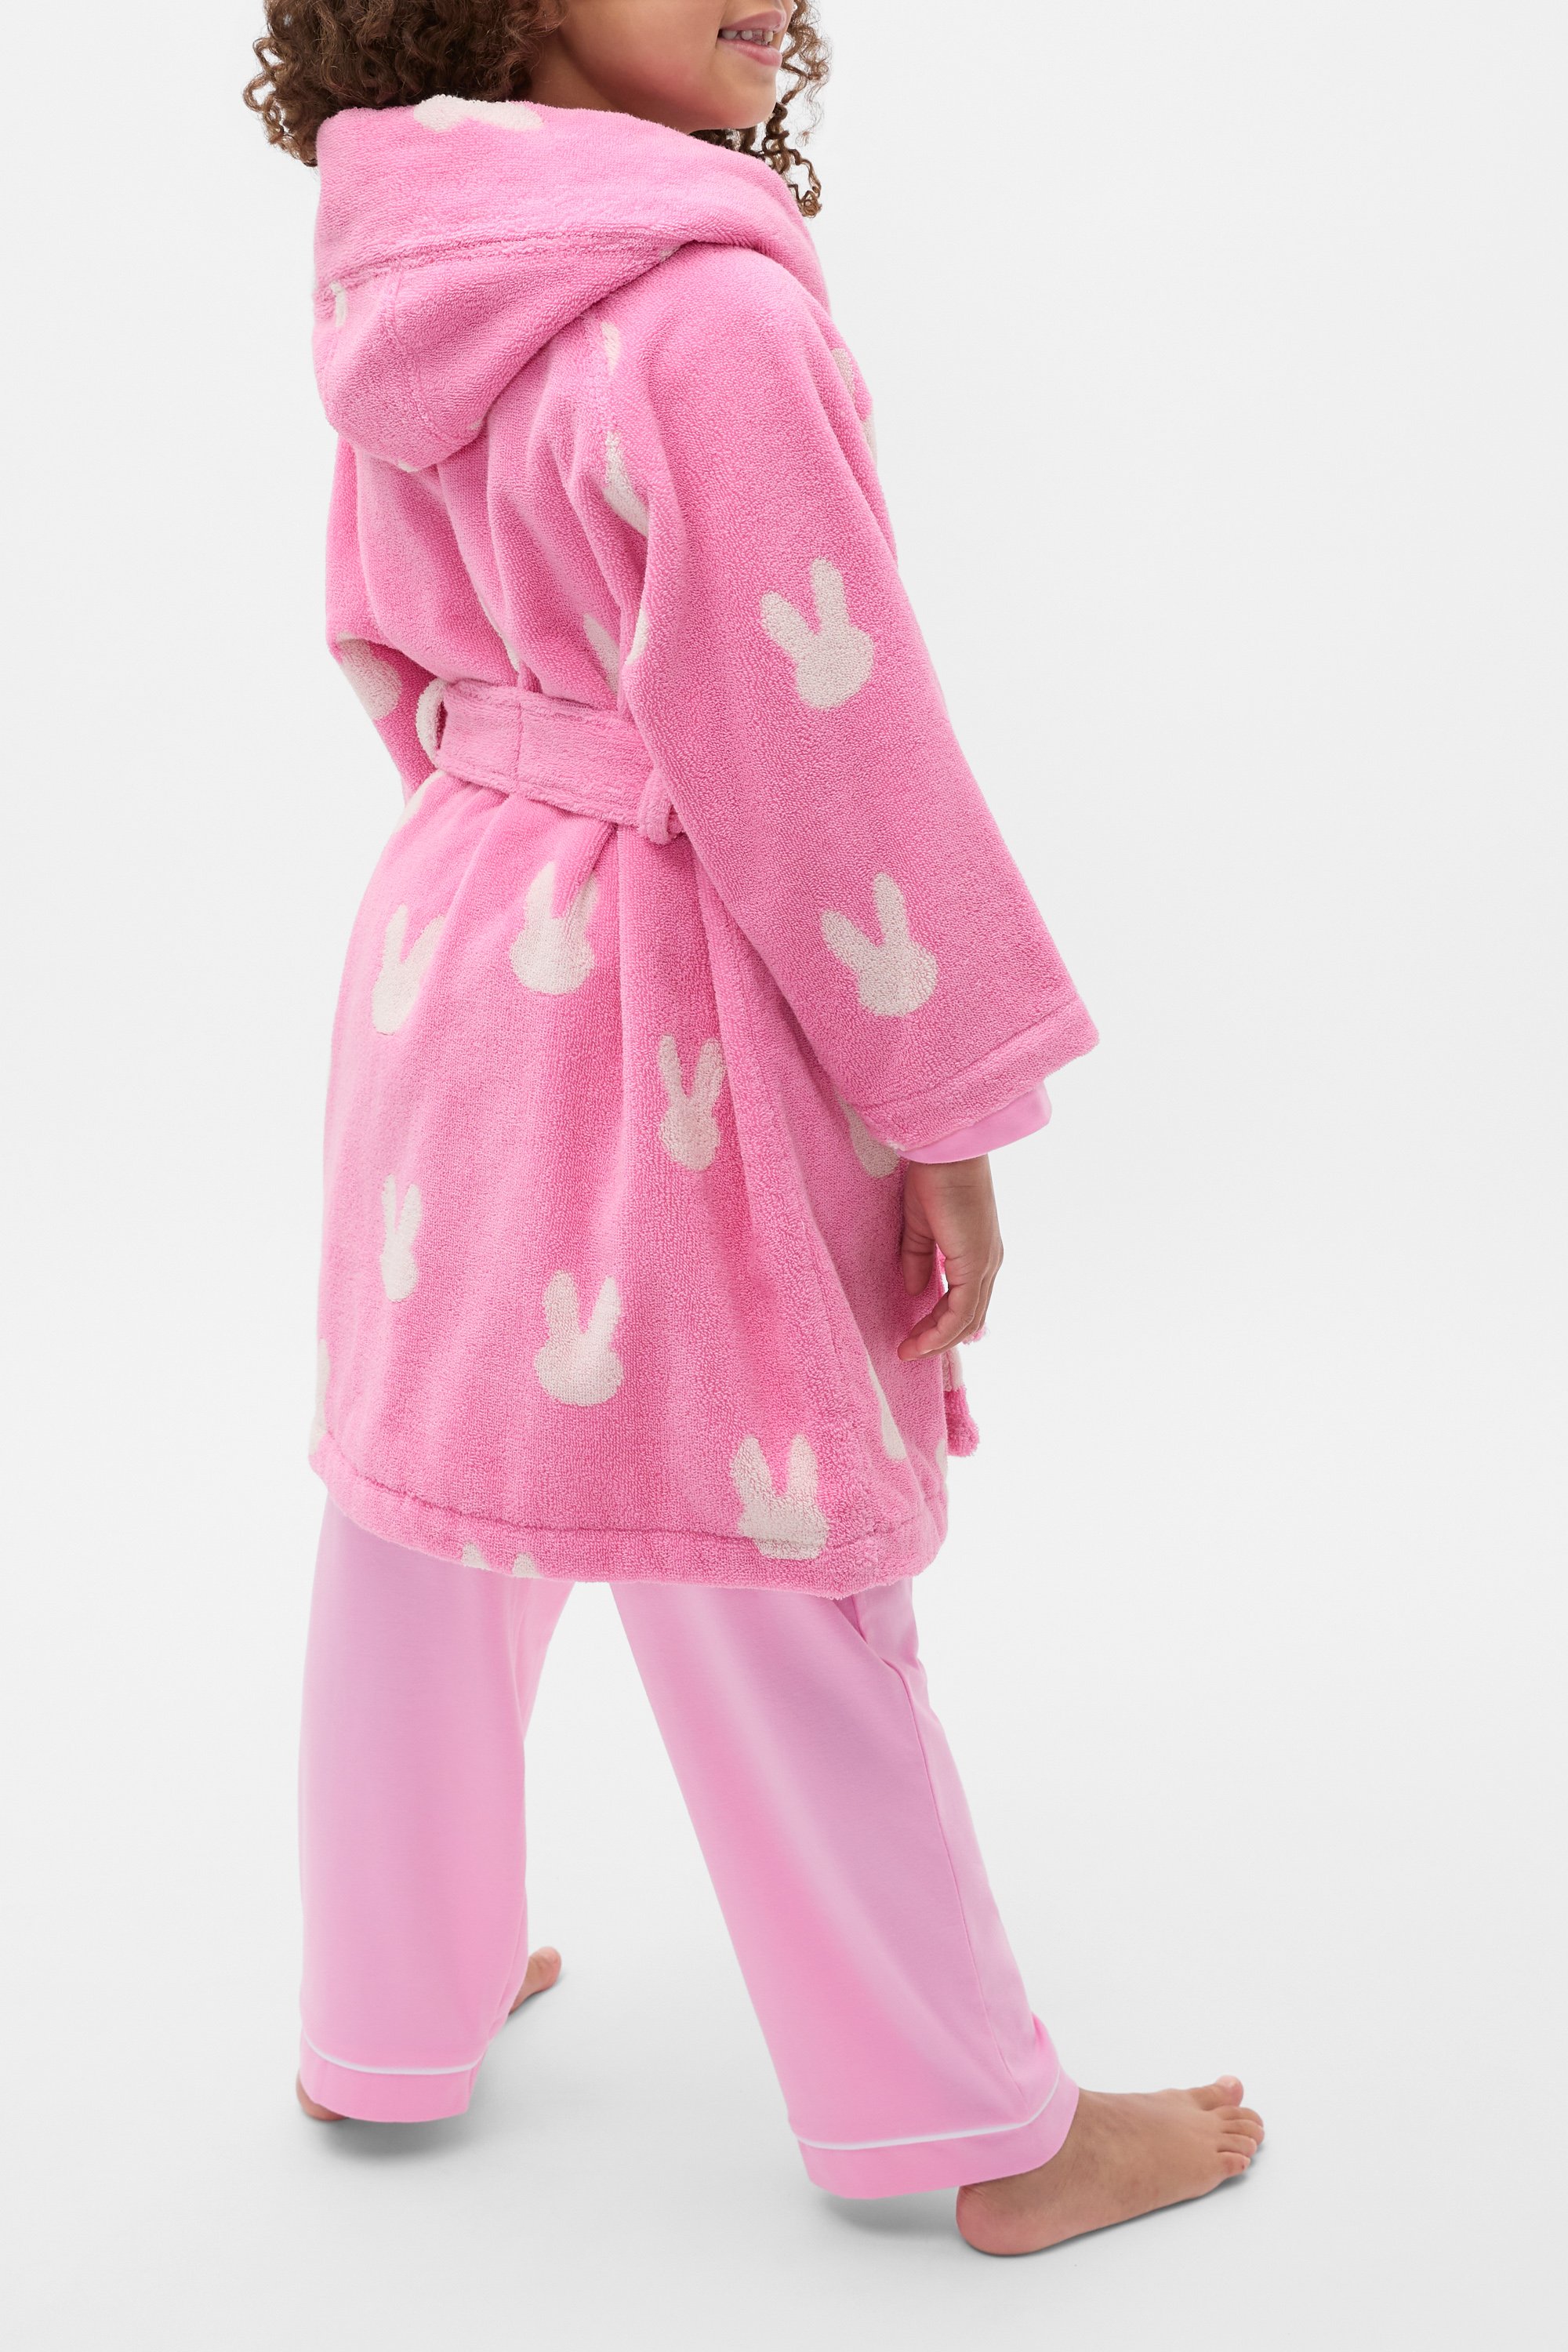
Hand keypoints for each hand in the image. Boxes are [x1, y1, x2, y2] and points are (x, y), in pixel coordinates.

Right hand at [896, 1156, 1001, 1359]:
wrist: (946, 1153)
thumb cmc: (933, 1177)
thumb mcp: (920, 1225)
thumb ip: (919, 1258)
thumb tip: (917, 1289)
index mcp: (977, 1253)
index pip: (964, 1301)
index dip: (939, 1323)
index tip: (912, 1336)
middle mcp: (987, 1264)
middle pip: (968, 1317)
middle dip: (937, 1338)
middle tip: (908, 1351)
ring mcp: (984, 1265)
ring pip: (966, 1320)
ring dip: (937, 1341)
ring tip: (909, 1352)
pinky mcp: (975, 1264)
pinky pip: (960, 1312)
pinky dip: (941, 1332)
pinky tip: (920, 1342)